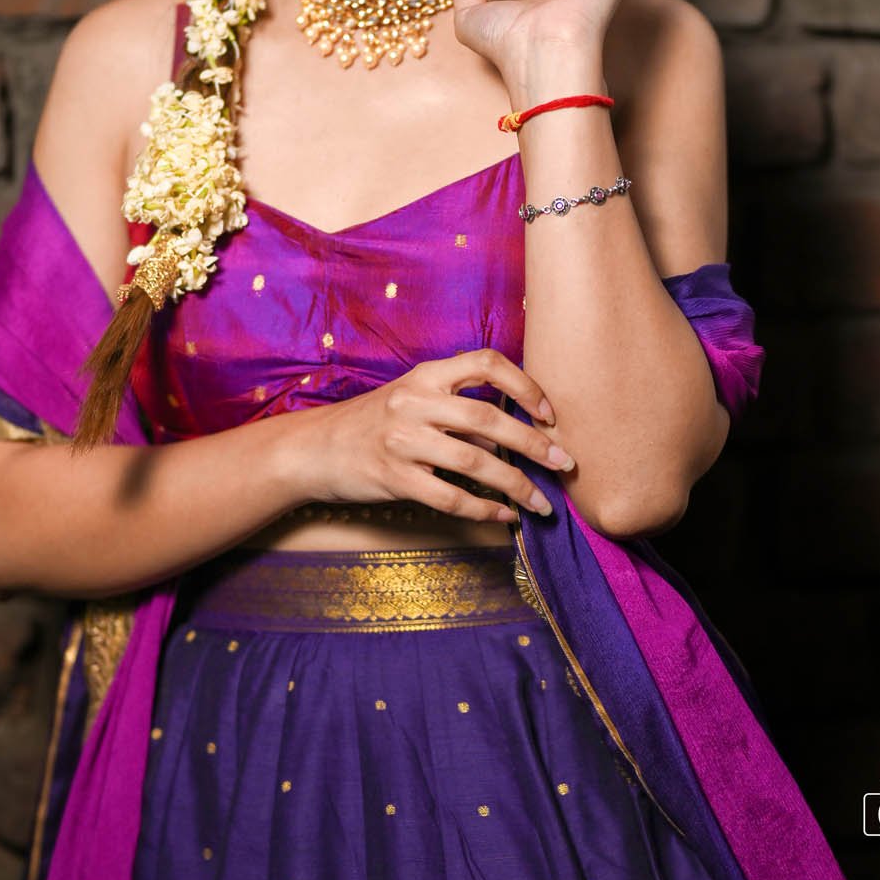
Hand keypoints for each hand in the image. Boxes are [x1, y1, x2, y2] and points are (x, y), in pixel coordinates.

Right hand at [293, 350, 575, 524]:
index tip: (549, 413)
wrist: (314, 450)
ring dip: (517, 485)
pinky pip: (450, 497)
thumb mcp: (413, 400)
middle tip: (565, 463)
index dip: (525, 384)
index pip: (485, 363)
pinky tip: (505, 516)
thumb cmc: (374, 424)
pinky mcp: (393, 477)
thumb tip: (517, 435)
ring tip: (542, 503)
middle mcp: (415, 402)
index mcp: (426, 375)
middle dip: (534, 443)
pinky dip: (484, 509)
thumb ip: (458, 409)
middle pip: (488, 418)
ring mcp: (402, 440)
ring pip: (475, 462)